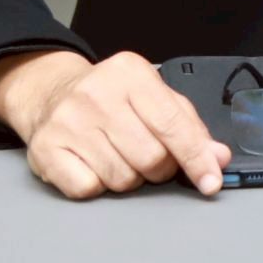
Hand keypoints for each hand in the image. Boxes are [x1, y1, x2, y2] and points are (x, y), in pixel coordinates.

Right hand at [0, 49, 229, 200]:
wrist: (51, 94)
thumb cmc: (113, 99)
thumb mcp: (155, 99)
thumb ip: (190, 127)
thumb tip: (217, 158)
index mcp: (131, 74)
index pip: (173, 124)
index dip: (196, 158)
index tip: (210, 182)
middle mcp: (97, 94)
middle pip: (150, 157)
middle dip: (160, 168)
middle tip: (151, 158)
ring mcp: (67, 121)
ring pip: (121, 178)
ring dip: (129, 178)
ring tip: (119, 156)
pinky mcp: (45, 148)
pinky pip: (88, 189)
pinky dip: (97, 186)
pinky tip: (93, 164)